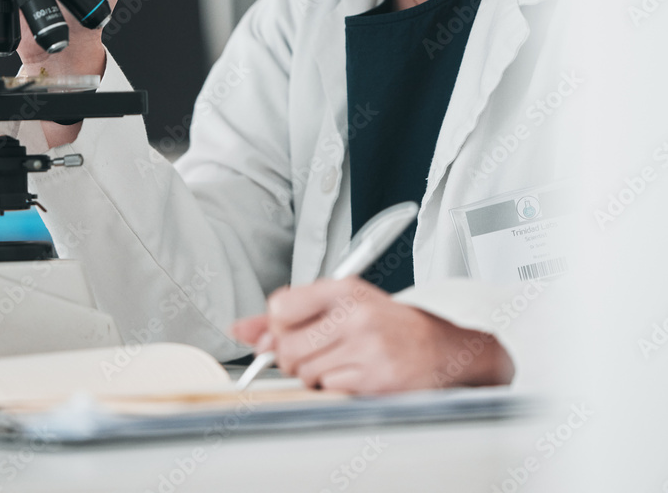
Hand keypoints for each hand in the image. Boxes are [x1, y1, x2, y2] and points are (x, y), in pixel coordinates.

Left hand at [231, 276, 513, 393]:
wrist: (437, 344)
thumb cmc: (385, 322)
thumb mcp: (340, 303)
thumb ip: (289, 314)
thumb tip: (242, 329)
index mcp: (343, 288)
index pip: (281, 306)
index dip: (277, 326)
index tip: (290, 329)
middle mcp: (354, 314)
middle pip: (287, 348)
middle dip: (294, 357)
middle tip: (316, 350)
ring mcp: (366, 347)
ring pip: (306, 373)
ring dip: (315, 374)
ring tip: (340, 360)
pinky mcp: (375, 378)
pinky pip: (330, 390)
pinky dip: (335, 387)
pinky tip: (354, 373)